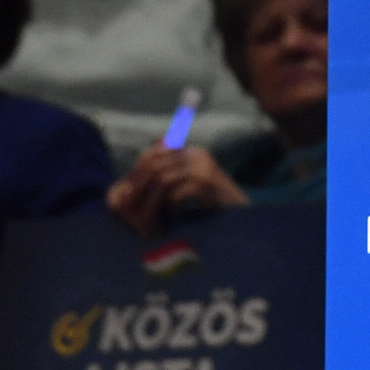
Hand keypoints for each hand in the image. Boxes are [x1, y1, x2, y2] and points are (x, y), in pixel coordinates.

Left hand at [108, 146, 247, 235]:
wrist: (243, 216)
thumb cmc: (216, 203)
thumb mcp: (192, 185)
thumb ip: (174, 172)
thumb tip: (150, 155)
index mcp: (193, 153)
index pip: (156, 153)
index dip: (139, 171)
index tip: (126, 189)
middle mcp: (198, 155)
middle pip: (157, 164)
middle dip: (140, 185)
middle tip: (129, 204)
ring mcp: (204, 169)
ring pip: (165, 179)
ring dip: (153, 199)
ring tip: (148, 213)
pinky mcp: (207, 184)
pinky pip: (177, 193)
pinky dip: (170, 206)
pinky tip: (170, 216)